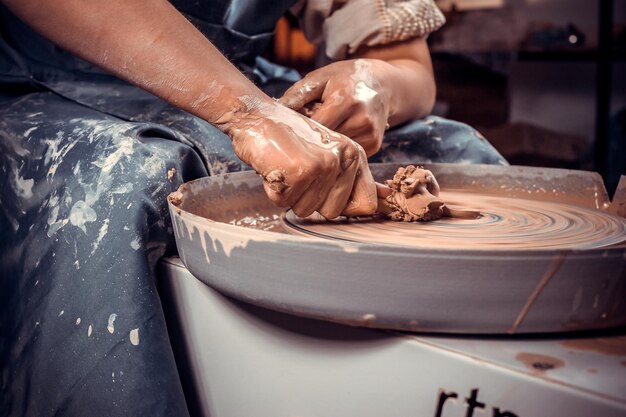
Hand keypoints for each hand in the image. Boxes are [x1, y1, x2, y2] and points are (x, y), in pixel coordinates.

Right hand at [221, 98, 376, 218]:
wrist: (256, 116)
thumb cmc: (288, 137)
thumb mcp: (326, 153)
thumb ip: (353, 177)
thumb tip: (384, 199)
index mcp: (355, 154)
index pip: (365, 204)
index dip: (343, 207)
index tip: (322, 190)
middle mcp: (344, 159)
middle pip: (331, 212)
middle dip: (309, 199)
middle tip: (298, 173)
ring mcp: (323, 165)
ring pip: (305, 210)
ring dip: (290, 194)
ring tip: (286, 167)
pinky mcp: (301, 172)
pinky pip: (284, 203)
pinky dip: (273, 190)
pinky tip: (274, 167)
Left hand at [279, 59, 390, 156]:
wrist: (384, 84)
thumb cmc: (346, 78)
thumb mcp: (321, 77)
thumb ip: (297, 94)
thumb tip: (275, 111)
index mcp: (345, 100)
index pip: (315, 126)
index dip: (300, 129)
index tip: (290, 128)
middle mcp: (361, 120)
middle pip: (325, 142)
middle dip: (312, 139)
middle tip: (304, 131)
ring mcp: (370, 135)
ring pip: (336, 151)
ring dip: (325, 146)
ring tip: (323, 130)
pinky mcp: (375, 145)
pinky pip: (349, 154)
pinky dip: (339, 148)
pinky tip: (337, 136)